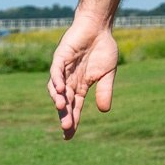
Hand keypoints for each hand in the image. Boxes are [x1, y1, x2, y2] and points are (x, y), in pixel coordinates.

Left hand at [47, 19, 118, 139]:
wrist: (98, 28)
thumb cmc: (103, 49)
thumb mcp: (108, 73)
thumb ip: (105, 91)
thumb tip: (104, 111)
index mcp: (80, 86)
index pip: (74, 107)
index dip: (72, 120)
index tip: (68, 136)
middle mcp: (69, 81)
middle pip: (64, 102)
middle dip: (65, 115)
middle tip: (66, 129)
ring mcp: (63, 70)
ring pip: (56, 89)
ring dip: (58, 99)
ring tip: (62, 109)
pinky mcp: (60, 58)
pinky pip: (56, 72)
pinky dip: (57, 80)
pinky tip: (62, 89)